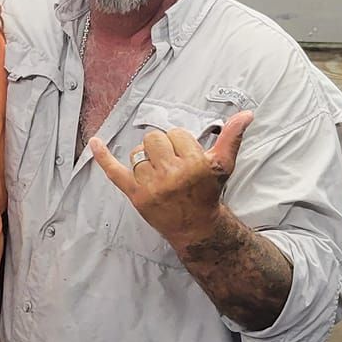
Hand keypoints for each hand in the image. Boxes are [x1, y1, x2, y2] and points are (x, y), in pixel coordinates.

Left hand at [90, 111, 252, 245]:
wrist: (196, 227)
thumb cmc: (208, 192)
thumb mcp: (223, 165)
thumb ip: (232, 138)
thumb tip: (246, 114)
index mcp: (193, 164)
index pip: (177, 134)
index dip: (182, 143)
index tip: (187, 158)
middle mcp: (171, 175)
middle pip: (155, 138)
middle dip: (163, 147)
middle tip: (172, 164)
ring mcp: (151, 186)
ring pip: (138, 151)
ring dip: (146, 157)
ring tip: (158, 172)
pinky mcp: (135, 196)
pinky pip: (114, 171)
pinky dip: (103, 156)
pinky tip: (94, 141)